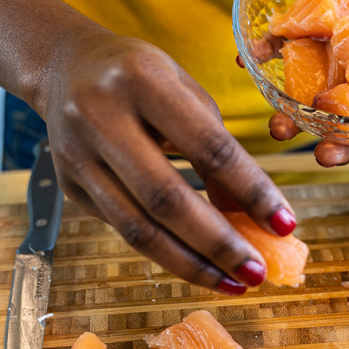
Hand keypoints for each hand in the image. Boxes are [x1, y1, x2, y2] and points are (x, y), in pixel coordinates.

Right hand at [43, 31, 296, 294]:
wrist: (62, 66)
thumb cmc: (140, 75)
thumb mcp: (184, 92)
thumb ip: (216, 148)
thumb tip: (251, 214)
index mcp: (141, 79)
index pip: (208, 147)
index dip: (251, 191)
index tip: (285, 224)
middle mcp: (100, 116)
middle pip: (166, 197)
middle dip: (218, 243)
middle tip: (257, 272)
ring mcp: (77, 155)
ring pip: (138, 228)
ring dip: (192, 264)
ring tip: (233, 282)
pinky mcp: (68, 185)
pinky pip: (123, 230)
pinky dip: (166, 254)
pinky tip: (198, 266)